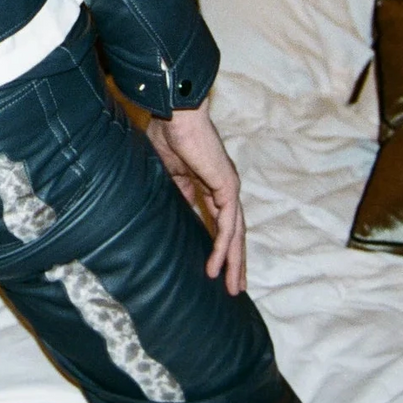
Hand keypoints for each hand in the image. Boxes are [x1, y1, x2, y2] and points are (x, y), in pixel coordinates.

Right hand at [145, 101, 246, 296]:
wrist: (175, 114)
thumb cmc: (167, 134)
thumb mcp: (167, 172)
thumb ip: (175, 192)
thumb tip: (173, 213)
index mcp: (211, 183)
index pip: (219, 220)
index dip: (219, 244)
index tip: (215, 267)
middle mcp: (224, 188)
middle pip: (233, 231)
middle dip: (234, 260)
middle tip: (235, 287)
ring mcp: (228, 188)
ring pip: (235, 232)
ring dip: (234, 261)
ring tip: (233, 287)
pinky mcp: (227, 187)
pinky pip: (227, 224)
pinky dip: (223, 247)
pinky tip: (217, 266)